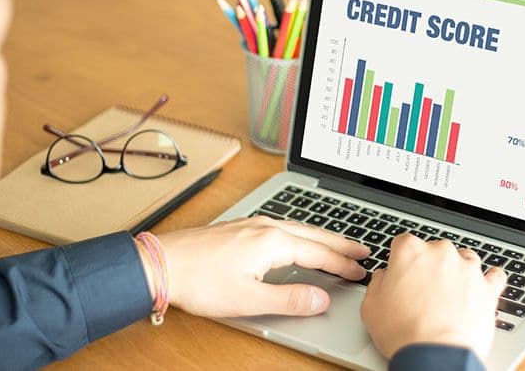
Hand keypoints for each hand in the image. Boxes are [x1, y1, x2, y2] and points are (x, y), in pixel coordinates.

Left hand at [150, 217, 369, 316]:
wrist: (161, 263)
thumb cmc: (199, 281)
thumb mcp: (249, 299)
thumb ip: (289, 299)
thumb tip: (320, 298)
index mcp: (272, 242)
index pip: (319, 253)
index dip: (342, 264)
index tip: (361, 272)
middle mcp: (265, 227)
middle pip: (313, 235)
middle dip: (340, 243)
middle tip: (363, 249)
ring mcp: (252, 224)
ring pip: (298, 228)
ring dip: (322, 236)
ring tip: (338, 243)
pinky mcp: (240, 227)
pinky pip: (282, 226)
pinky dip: (302, 233)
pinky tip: (298, 238)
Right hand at [360, 234, 507, 359]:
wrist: (435, 355)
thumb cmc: (402, 332)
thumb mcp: (371, 306)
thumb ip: (378, 283)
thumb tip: (383, 277)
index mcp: (410, 251)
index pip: (404, 242)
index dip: (401, 260)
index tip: (401, 273)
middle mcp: (441, 253)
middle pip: (435, 250)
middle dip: (430, 266)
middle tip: (423, 291)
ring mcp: (467, 268)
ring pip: (465, 259)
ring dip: (458, 271)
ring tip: (451, 292)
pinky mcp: (488, 287)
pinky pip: (495, 276)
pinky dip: (489, 280)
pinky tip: (483, 286)